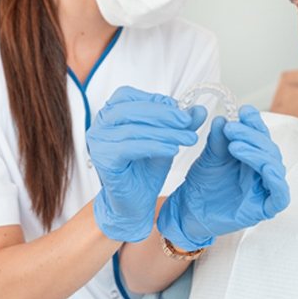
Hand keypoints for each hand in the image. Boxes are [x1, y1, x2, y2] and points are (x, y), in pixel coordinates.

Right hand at [87, 86, 205, 242]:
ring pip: (134, 129)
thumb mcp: (167, 139)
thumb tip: (200, 110)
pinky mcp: (103, 160)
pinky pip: (130, 148)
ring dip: (165, 132)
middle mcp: (100, 124)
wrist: (135, 203)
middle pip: (132, 109)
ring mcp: (98, 142)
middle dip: (164, 114)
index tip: (181, 112)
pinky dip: (154, 146)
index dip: (157, 101)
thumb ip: (181, 123)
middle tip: (188, 122)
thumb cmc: (145, 168)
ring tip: (187, 138)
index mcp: (111, 113)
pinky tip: (173, 150)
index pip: (130, 95)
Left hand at [157, 105, 289, 250]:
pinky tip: (266, 168)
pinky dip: (277, 181)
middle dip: (251, 136)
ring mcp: (264, 189)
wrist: (189, 211)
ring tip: (235, 145)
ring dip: (257, 153)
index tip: (244, 111)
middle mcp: (262, 170)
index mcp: (253, 155)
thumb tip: (222, 119)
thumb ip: (218, 140)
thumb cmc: (202, 183)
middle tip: (230, 128)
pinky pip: (280, 195)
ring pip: (274, 167)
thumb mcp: (210, 156)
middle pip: (268, 148)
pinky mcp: (264, 208)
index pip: (261, 135)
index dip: (255, 122)